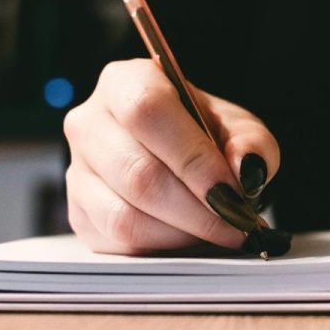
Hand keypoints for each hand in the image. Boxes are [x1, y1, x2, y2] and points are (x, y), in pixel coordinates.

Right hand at [64, 59, 278, 253]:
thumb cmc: (208, 136)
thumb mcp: (241, 130)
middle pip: (138, 174)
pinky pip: (118, 241)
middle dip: (199, 210)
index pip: (147, 112)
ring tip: (220, 232)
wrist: (183, 158)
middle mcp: (90, 123)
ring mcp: (77, 170)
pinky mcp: (79, 213)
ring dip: (183, 233)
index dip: (193, 158)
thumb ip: (252, 144)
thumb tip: (245, 169)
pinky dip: (163, 247)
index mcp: (126, 83)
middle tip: (239, 224)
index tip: (233, 192)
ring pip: (125, 215)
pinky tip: (192, 238)